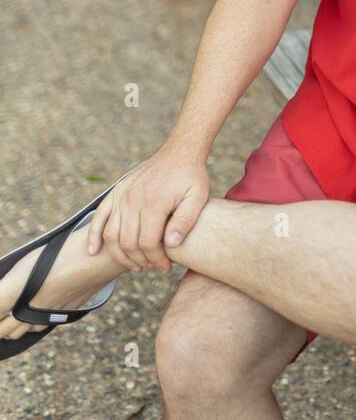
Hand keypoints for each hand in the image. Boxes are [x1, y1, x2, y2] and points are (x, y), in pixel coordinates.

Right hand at [87, 147, 209, 273]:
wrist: (180, 151)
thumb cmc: (191, 176)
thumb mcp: (198, 198)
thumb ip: (185, 222)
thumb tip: (171, 246)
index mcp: (154, 203)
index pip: (148, 243)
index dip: (156, 260)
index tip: (166, 268)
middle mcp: (133, 199)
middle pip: (128, 243)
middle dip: (141, 261)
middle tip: (153, 267)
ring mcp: (122, 195)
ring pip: (112, 234)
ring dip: (121, 255)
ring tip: (136, 265)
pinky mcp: (117, 191)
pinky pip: (99, 216)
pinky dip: (93, 235)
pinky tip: (93, 250)